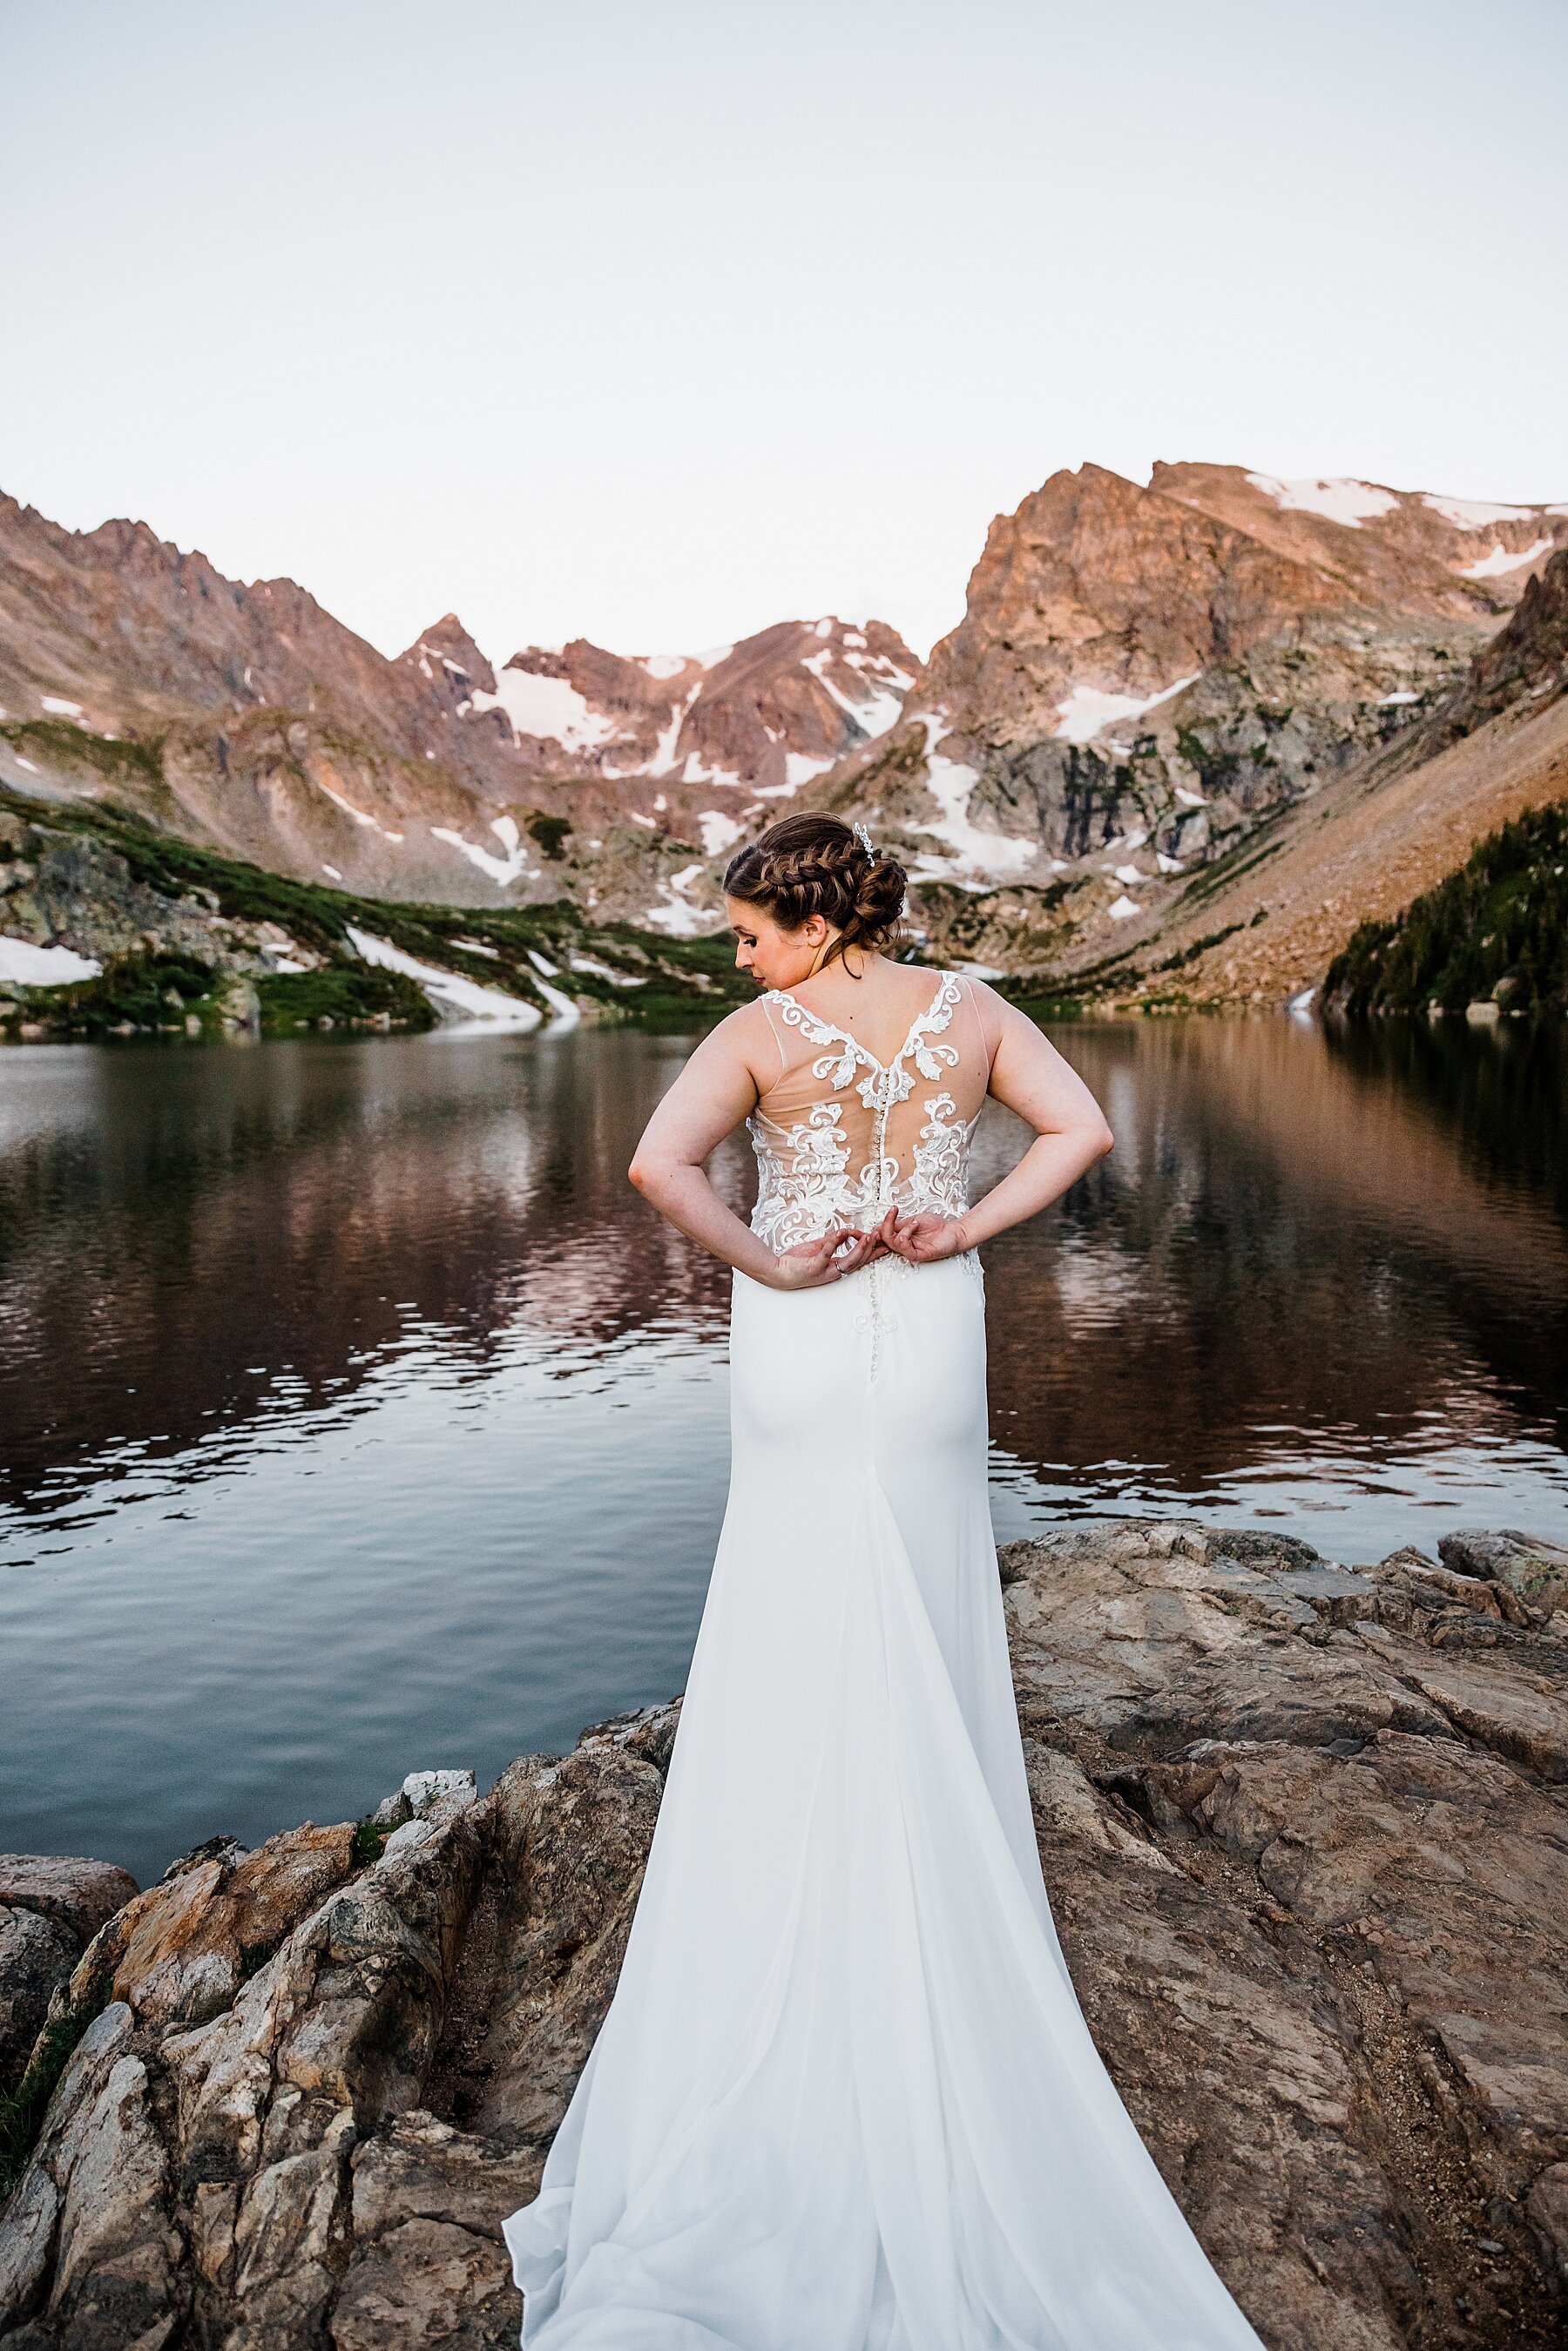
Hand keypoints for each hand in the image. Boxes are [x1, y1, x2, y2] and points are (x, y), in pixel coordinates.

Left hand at [768, 1226, 884, 1289]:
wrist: (778, 1272)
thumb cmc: (798, 1262)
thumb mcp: (819, 1249)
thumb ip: (832, 1241)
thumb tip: (845, 1232)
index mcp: (837, 1268)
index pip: (860, 1260)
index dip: (873, 1252)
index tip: (886, 1245)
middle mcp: (834, 1272)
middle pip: (858, 1261)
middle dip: (871, 1249)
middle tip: (880, 1237)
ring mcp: (825, 1271)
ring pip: (848, 1261)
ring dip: (859, 1248)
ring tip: (867, 1236)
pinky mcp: (814, 1267)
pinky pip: (826, 1254)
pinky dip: (834, 1243)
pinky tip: (841, 1233)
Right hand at [877, 1208, 969, 1263]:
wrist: (954, 1230)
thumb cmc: (937, 1226)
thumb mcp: (913, 1220)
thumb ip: (898, 1224)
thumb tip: (881, 1224)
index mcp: (901, 1237)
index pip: (882, 1235)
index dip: (874, 1229)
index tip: (877, 1218)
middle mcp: (904, 1245)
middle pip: (885, 1240)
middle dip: (885, 1225)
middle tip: (892, 1212)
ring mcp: (911, 1251)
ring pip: (894, 1243)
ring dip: (903, 1229)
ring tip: (915, 1223)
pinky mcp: (919, 1256)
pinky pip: (906, 1250)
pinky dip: (907, 1236)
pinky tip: (914, 1228)